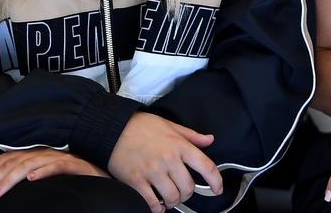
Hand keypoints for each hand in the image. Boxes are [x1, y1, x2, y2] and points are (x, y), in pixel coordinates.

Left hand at [0, 148, 105, 203]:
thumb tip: (0, 187)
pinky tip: (32, 179)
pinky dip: (43, 171)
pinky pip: (57, 165)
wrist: (104, 176)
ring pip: (31, 163)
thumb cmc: (74, 179)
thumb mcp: (45, 177)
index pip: (8, 158)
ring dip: (12, 178)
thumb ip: (29, 175)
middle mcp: (47, 152)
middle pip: (15, 161)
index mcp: (37, 154)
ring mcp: (61, 157)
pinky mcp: (76, 164)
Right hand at [107, 112, 222, 211]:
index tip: (217, 189)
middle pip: (188, 188)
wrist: (113, 128)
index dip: (216, 181)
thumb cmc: (142, 126)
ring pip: (172, 197)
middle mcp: (168, 159)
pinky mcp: (136, 181)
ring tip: (169, 198)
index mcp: (179, 145)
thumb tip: (209, 140)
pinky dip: (157, 208)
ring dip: (173, 202)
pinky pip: (151, 202)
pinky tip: (157, 206)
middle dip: (187, 194)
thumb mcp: (170, 125)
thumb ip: (191, 136)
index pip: (206, 166)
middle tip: (183, 192)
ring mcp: (152, 172)